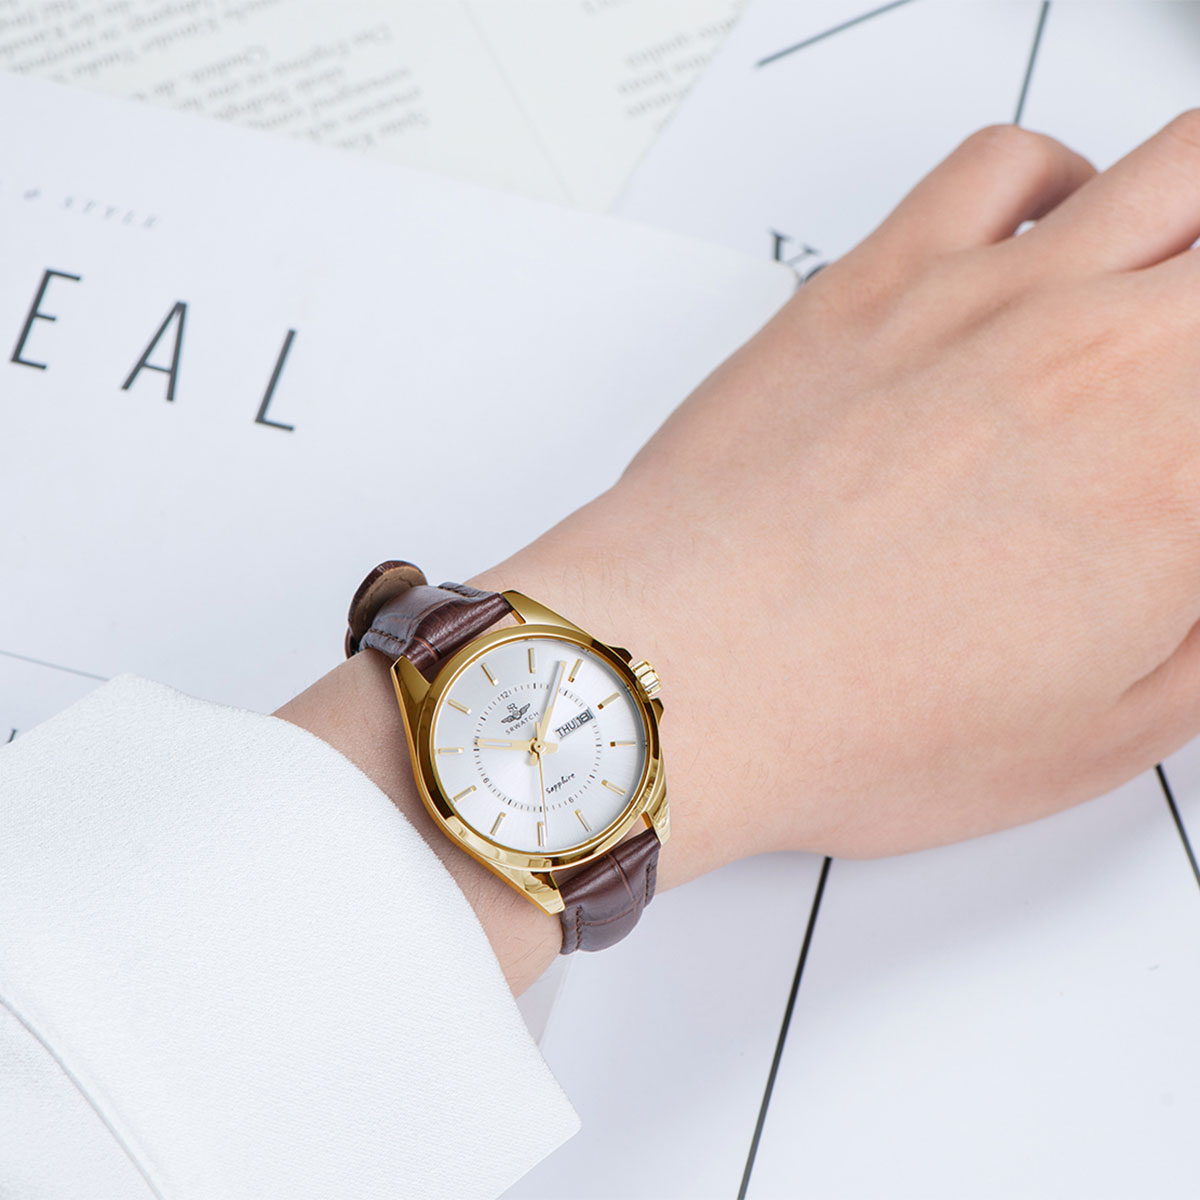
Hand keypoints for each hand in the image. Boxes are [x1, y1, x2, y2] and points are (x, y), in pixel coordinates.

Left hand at [473, 113, 1199, 881]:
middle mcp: (1107, 355)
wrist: (688, 671)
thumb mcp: (1103, 733)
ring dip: (1188, 232)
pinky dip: (1060, 182)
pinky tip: (1051, 243)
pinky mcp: (881, 274)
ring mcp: (991, 295)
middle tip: (1175, 402)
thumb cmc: (858, 721)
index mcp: (1183, 473)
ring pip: (1177, 171)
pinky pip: (1008, 164)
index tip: (1183, 487)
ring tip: (1160, 298)